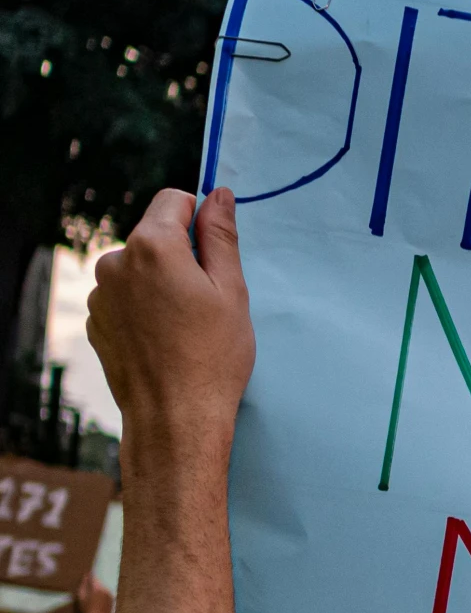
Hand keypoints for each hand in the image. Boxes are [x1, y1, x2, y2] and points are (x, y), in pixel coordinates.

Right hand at [75, 572, 112, 612]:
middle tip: (87, 589)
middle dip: (93, 583)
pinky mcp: (112, 598)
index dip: (89, 575)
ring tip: (91, 598)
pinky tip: (97, 601)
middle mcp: (105, 589)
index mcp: (97, 588)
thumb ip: (83, 586)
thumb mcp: (81, 598)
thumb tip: (85, 576)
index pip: (93, 577)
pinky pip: (105, 593)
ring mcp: (110, 594)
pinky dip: (101, 594)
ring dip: (97, 589)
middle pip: (98, 582)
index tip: (86, 572)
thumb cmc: (87, 611)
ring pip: (102, 587)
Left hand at [87, 188, 254, 458]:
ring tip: (185, 325)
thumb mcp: (232, 290)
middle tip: (207, 299)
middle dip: (181, 256)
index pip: (173, 201)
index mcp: (152, 247)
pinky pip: (125, 297)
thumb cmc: (213, 356)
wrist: (175, 416)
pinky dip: (144, 307)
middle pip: (154, 236)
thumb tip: (218, 196)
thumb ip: (221, 236)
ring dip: (161, 283)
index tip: (216, 253)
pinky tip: (165, 338)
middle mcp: (115, 262)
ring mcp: (100, 293)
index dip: (200, 219)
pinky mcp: (95, 320)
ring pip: (139, 268)